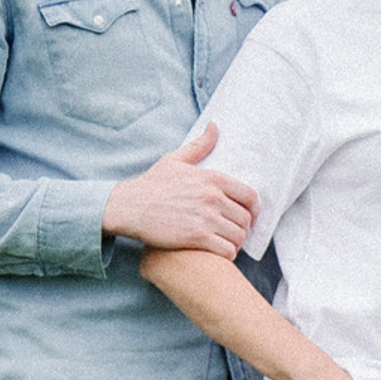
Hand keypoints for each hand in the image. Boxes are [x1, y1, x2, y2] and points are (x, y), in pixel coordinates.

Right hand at [102, 122, 256, 255]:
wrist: (127, 207)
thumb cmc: (152, 185)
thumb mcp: (175, 160)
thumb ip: (200, 145)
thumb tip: (215, 126)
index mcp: (212, 178)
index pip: (250, 196)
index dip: (253, 209)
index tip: (247, 216)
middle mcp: (212, 197)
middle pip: (246, 219)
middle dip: (242, 228)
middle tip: (233, 231)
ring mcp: (205, 217)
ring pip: (239, 236)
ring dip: (235, 242)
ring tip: (226, 242)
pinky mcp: (197, 237)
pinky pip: (227, 250)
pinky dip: (227, 254)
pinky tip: (218, 252)